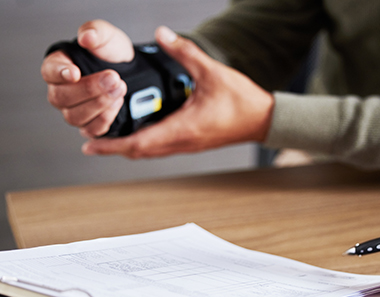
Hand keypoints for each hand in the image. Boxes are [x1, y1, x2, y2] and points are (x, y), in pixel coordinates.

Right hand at [41, 20, 132, 136]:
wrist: (133, 73)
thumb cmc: (112, 54)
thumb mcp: (107, 36)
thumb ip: (96, 32)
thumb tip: (86, 37)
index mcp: (58, 66)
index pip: (49, 72)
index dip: (60, 73)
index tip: (75, 72)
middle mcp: (61, 91)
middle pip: (62, 97)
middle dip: (90, 89)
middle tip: (113, 78)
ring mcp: (73, 110)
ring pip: (75, 116)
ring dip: (99, 104)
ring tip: (120, 88)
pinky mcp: (89, 125)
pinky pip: (91, 129)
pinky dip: (105, 118)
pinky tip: (118, 103)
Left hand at [80, 26, 274, 157]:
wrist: (264, 120)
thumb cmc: (242, 101)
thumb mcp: (212, 72)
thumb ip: (185, 53)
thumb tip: (162, 35)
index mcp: (183, 128)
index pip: (139, 143)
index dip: (112, 146)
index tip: (91, 144)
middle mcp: (183, 142)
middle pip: (140, 152)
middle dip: (114, 148)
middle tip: (92, 140)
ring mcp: (188, 145)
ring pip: (150, 152)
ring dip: (129, 147)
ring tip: (109, 138)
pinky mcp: (193, 143)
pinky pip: (162, 148)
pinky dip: (145, 144)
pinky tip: (140, 132)